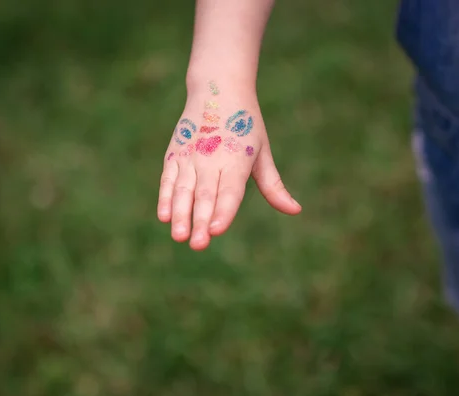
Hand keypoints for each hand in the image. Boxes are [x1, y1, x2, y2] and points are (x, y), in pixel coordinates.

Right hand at [157, 82, 300, 250]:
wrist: (218, 89)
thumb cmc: (245, 125)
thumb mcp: (262, 151)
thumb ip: (273, 185)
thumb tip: (295, 210)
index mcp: (237, 159)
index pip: (230, 190)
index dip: (224, 210)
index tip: (217, 231)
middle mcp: (212, 158)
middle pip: (206, 194)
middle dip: (201, 221)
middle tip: (198, 244)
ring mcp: (190, 156)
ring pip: (183, 190)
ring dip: (180, 214)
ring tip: (178, 236)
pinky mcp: (174, 154)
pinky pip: (167, 179)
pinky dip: (165, 197)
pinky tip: (163, 217)